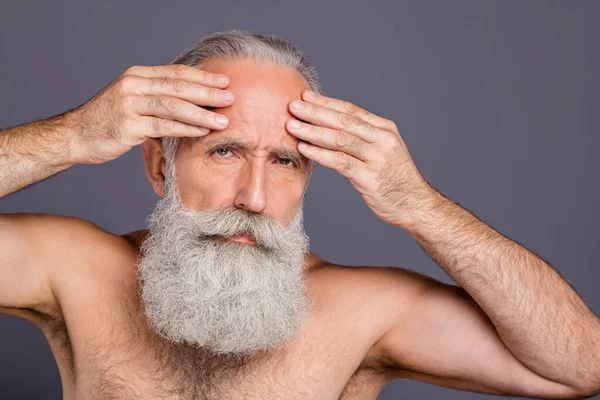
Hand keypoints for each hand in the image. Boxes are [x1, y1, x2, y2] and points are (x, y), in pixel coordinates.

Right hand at [65, 64, 234, 163]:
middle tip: (231, 98)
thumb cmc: (108, 120)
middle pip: (178, 87)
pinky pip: (163, 126)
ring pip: (174, 106)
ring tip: (222, 120)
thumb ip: (156, 96)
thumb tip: (191, 99)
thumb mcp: (131, 100)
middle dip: (208, 93)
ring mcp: (129, 104)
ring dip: (202, 113)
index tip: (224, 81)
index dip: (202, 77)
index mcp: (137, 75)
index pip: (176, 73)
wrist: (75, 136)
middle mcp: (133, 85)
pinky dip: (185, 128)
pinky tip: (201, 131)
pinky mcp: (128, 126)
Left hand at [286, 90, 437, 227]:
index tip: (305, 96)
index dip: (326, 102)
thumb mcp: (383, 151)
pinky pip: (340, 162)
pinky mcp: (370, 178)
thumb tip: (330, 126)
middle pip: (344, 121)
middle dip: (315, 112)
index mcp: (385, 129)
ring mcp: (378, 158)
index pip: (351, 111)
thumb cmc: (394, 179)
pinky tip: (304, 148)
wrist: (416, 205)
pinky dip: (320, 154)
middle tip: (292, 105)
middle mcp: (383, 140)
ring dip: (313, 131)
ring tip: (291, 125)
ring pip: (340, 139)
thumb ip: (362, 139)